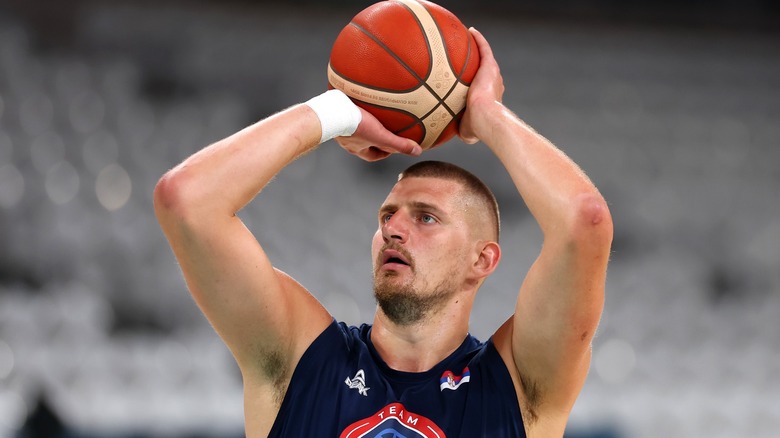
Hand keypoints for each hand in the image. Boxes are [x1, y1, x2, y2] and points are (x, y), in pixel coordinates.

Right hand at [336, 107, 421, 161]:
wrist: (330, 111)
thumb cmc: (354, 126)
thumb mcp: (381, 136)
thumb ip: (399, 144)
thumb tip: (417, 151)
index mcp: (356, 148)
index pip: (374, 155)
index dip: (386, 152)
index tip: (394, 146)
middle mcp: (347, 139)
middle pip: (365, 141)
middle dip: (376, 137)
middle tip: (386, 128)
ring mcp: (340, 127)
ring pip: (356, 126)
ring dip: (366, 121)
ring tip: (375, 112)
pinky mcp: (335, 113)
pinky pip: (348, 111)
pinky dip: (356, 107)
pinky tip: (361, 97)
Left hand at [459, 28, 505, 144]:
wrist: (485, 118)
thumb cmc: (477, 127)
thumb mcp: (466, 130)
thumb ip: (460, 127)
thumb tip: (449, 132)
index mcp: (490, 99)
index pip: (483, 90)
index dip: (475, 86)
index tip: (467, 84)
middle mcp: (494, 85)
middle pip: (485, 73)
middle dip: (477, 68)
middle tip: (467, 62)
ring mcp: (493, 75)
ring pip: (485, 58)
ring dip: (479, 49)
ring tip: (468, 40)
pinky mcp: (490, 66)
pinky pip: (484, 48)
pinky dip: (479, 39)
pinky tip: (471, 31)